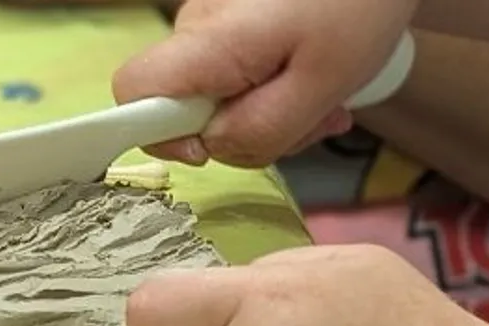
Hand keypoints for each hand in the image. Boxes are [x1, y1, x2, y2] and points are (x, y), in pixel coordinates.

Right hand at [112, 0, 418, 166]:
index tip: (210, 146)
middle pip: (185, 106)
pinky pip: (239, 78)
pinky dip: (278, 92)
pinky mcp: (236, 24)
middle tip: (312, 121)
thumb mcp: (321, 85)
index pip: (132, 90)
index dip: (159, 133)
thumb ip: (261, 128)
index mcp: (208, 40)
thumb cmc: (357, 8)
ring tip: (327, 101)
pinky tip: (319, 84)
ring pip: (219, 98)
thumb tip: (213, 148)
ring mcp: (215, 24)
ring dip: (273, 114)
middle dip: (245, 130)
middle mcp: (197, 28)